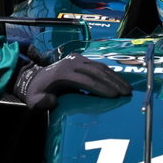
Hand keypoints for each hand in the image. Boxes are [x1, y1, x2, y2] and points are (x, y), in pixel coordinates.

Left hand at [11, 55, 130, 109]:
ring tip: (128, 89)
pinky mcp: (82, 59)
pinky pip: (99, 66)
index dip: (101, 88)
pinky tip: (120, 82)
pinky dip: (111, 74)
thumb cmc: (37, 92)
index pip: (86, 80)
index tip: (114, 96)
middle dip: (114, 83)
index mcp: (63, 73)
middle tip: (127, 93)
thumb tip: (52, 101)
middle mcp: (72, 63)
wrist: (35, 77)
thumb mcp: (34, 100)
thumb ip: (41, 102)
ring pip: (100, 67)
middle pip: (97, 72)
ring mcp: (78, 59)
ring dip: (115, 78)